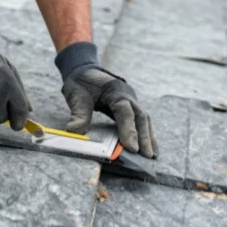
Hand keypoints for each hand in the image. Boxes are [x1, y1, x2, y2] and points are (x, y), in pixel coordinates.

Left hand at [55, 42, 157, 158]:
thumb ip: (78, 115)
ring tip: (152, 156)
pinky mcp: (130, 107)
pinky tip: (148, 147)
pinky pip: (141, 120)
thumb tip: (74, 134)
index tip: (131, 148)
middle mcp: (127, 95)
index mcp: (115, 91)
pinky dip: (145, 133)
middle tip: (147, 156)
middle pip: (141, 116)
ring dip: (148, 137)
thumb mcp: (76, 97)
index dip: (129, 129)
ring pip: (144, 119)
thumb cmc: (81, 83)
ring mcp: (131, 100)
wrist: (84, 71)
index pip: (125, 111)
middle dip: (145, 137)